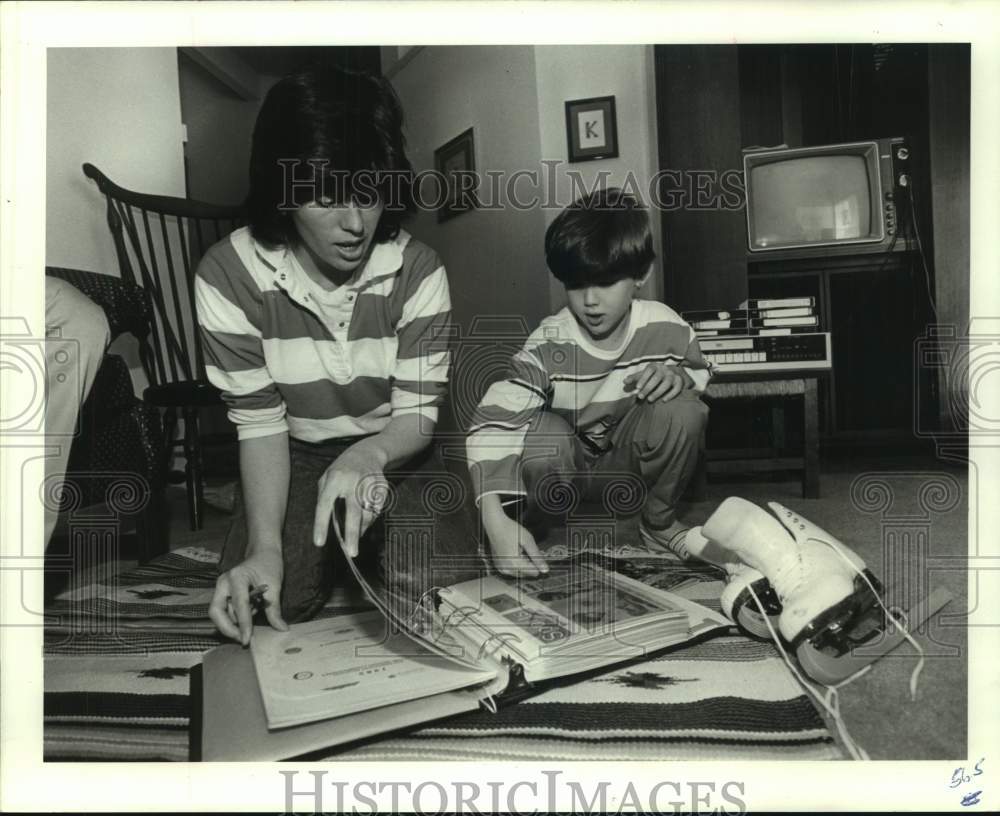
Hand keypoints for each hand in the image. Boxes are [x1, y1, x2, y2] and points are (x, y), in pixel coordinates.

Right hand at [208, 548, 286, 644]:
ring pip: (220, 614)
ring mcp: (221, 588)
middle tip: (243, 640)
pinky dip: (234, 619)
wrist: (263, 553)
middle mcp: (223, 582)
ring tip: (251, 622)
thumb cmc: (269, 565)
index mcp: (237, 577)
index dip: (243, 624)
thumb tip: (281, 629)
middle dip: (228, 628)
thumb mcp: (275, 586)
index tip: (246, 640)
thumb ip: (274, 609)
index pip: (239, 605)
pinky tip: (248, 617)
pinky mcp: (222, 593)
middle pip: (216, 612)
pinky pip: (224, 611)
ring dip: (233, 623)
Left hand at [313, 442, 389, 557]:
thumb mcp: (326, 478)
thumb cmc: (341, 469)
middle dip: (352, 534)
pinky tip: (366, 518)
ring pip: (367, 513)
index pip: (324, 505)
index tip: (319, 542)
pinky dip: (371, 518)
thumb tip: (330, 523)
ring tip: (357, 534)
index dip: (321, 525)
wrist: (366, 452)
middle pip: (353, 512)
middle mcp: (352, 482)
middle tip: (352, 552)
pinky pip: (377, 510)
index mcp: (334, 479)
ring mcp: (369, 484)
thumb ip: (325, 497)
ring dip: (362, 528)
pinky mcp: (381, 487)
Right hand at [483, 512, 548, 577]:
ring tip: (519, 549)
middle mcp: (507, 569)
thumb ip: (537, 556)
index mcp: (514, 564)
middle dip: (530, 563)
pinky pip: (512, 569)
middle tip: (526, 549)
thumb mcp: (528, 541)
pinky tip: (515, 552)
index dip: (538, 563)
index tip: (536, 554)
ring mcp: (501, 568)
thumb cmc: (509, 529)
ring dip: (523, 563)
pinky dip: (516, 563)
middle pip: (527, 573)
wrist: (495, 524)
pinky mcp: (499, 566)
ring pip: (520, 572)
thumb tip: (545, 569)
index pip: (534, 572)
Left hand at [623, 363, 690, 401]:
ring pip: (667, 383)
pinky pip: (677, 388)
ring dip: (658, 392)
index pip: (649, 370)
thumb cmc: (654, 375)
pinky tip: (664, 400)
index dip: (643, 378)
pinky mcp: (680, 381)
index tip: (637, 388)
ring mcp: (673, 375)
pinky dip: (671, 394)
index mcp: (655, 366)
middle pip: (657, 377)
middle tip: (640, 397)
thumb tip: (624, 382)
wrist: (673, 373)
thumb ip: (634, 378)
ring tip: (650, 400)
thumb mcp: (644, 374)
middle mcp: (664, 369)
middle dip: (648, 387)